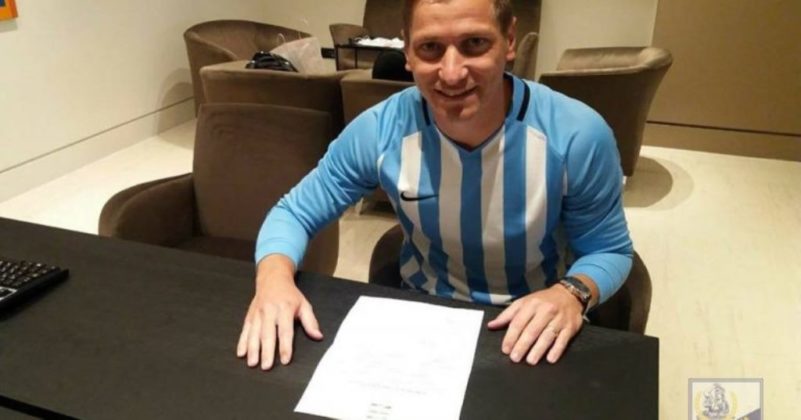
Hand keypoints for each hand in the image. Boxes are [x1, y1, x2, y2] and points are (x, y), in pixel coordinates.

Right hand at [236, 255, 322, 369]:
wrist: (272, 278)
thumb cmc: (290, 295)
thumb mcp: (304, 304)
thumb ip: (311, 322)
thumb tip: (318, 337)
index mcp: (285, 309)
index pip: (285, 331)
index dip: (285, 346)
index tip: (285, 360)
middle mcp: (270, 311)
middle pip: (268, 334)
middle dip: (266, 351)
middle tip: (266, 367)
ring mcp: (258, 313)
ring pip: (254, 333)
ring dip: (252, 349)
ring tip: (252, 363)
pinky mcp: (250, 315)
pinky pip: (245, 329)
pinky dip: (242, 342)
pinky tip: (240, 353)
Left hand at [487, 285, 584, 364]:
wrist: (569, 294)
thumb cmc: (542, 301)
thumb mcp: (524, 302)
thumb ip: (507, 315)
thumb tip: (491, 325)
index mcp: (532, 304)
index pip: (519, 322)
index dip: (511, 337)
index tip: (505, 350)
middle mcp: (545, 311)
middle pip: (532, 330)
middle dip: (522, 345)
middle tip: (515, 358)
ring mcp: (559, 319)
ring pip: (547, 336)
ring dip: (538, 349)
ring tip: (530, 361)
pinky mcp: (570, 327)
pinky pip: (563, 339)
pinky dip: (557, 349)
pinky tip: (550, 358)